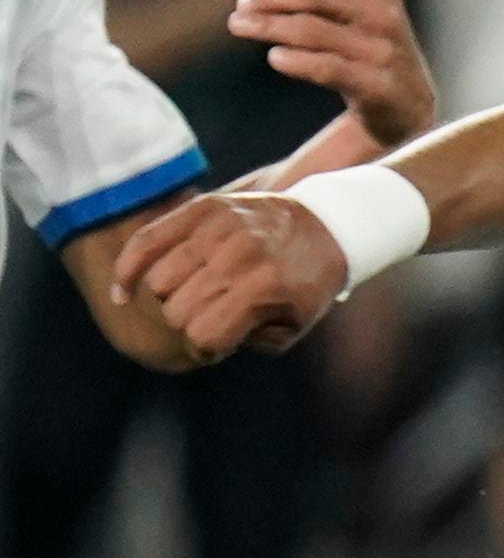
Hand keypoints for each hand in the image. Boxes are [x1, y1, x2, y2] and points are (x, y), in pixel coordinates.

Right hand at [107, 190, 349, 360]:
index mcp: (264, 290)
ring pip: (159, 281)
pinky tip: (123, 292)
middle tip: (207, 320)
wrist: (327, 225)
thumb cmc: (307, 285)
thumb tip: (201, 341)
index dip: (204, 350)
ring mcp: (217, 229)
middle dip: (188, 326)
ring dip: (168, 299)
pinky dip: (128, 267)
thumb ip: (246, 341)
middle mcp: (238, 257)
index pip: (204, 336)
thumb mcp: (292, 326)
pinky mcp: (202, 208)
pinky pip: (148, 239)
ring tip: (192, 299)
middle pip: (176, 311)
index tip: (215, 348)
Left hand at [230, 0, 434, 146]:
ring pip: (312, 32)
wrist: (409, 109)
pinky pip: (326, 68)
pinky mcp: (376, 87)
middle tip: (240, 5)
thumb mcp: (358, 3)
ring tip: (238, 25)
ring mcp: (382, 53)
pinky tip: (274, 57)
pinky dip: (295, 61)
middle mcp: (384, 17)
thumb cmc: (373, 46)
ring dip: (268, 27)